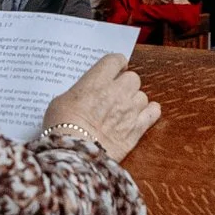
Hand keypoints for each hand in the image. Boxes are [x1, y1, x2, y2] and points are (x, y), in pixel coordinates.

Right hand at [41, 53, 160, 162]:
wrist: (73, 154)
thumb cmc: (61, 128)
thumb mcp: (60, 102)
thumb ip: (77, 93)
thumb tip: (82, 95)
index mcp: (96, 82)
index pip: (114, 60)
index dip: (116, 64)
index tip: (114, 69)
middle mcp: (116, 92)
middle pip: (133, 77)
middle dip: (125, 83)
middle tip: (117, 92)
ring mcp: (129, 111)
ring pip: (142, 95)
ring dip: (134, 100)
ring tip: (124, 108)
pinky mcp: (136, 130)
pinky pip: (153, 113)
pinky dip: (149, 112)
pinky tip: (141, 115)